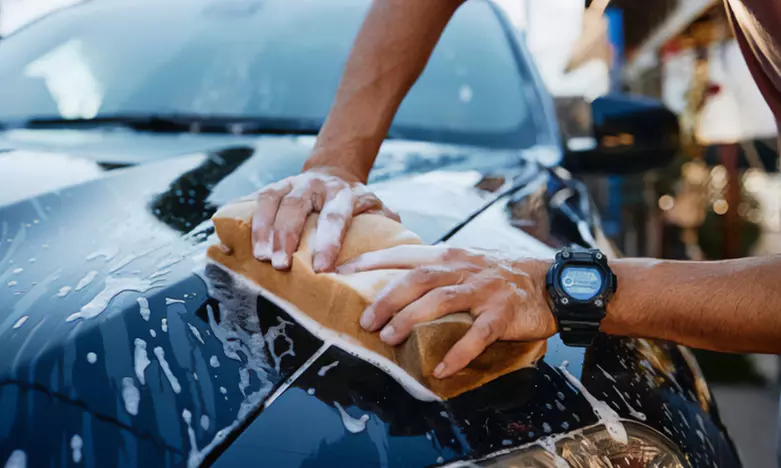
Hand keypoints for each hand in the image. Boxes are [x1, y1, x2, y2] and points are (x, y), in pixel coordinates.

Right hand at [251, 169, 398, 271]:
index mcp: (342, 193)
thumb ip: (386, 226)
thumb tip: (393, 253)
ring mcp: (289, 183)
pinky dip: (244, 218)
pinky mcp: (272, 188)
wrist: (334, 172)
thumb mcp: (376, 208)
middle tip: (280, 266)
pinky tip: (235, 237)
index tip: (321, 267)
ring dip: (262, 229)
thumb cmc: (355, 203)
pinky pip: (253, 199)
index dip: (327, 241)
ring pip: (271, 201)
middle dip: (286, 237)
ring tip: (260, 257)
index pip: (334, 217)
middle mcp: (314, 185)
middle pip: (296, 208)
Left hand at [337, 246, 554, 377]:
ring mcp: (483, 290)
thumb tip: (394, 286)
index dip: (371, 262)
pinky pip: (478, 334)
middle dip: (387, 299)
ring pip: (441, 301)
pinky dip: (459, 352)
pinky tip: (442, 369)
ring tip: (389, 338)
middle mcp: (462, 268)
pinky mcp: (502, 312)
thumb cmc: (499, 275)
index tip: (340, 271)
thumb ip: (434, 271)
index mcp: (449, 256)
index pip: (404, 255)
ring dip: (411, 320)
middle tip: (365, 320)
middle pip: (417, 279)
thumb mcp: (465, 263)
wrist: (548, 282)